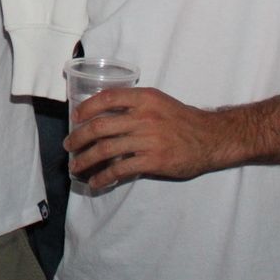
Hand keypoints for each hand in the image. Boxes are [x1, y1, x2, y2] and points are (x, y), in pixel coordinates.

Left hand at [63, 87, 228, 189]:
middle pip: (100, 127)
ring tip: (76, 166)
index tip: (75, 118)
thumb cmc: (181, 120)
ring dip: (85, 160)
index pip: (107, 98)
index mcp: (144, 98)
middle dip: (78, 138)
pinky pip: (121, 169)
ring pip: (106, 149)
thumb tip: (101, 116)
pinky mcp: (153, 161)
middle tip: (68, 146)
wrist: (210, 138)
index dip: (86, 108)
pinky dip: (104, 176)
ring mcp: (148, 140)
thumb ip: (133, 105)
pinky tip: (96, 181)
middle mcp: (144, 117)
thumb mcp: (158, 102)